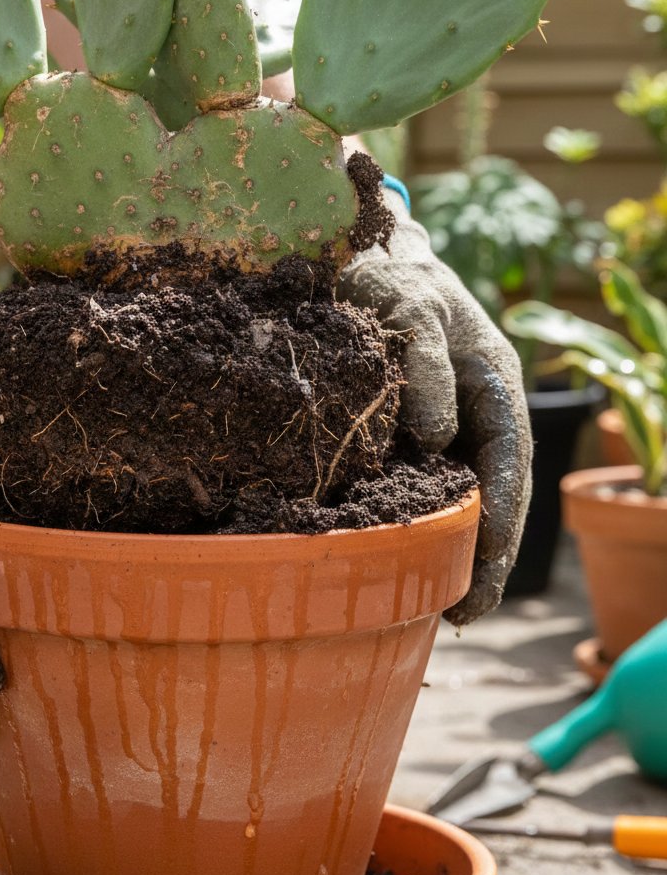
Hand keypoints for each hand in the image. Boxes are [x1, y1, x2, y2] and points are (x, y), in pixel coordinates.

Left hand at [337, 188, 532, 624]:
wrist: (367, 261)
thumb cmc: (395, 281)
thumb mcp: (412, 311)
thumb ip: (425, 368)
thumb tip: (439, 438)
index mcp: (494, 386)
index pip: (507, 465)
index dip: (500, 522)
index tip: (485, 570)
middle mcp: (477, 413)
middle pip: (494, 494)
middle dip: (487, 555)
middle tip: (465, 613)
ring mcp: (449, 422)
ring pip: (463, 495)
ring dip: (459, 548)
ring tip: (445, 605)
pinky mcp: (415, 429)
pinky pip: (428, 482)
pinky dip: (425, 521)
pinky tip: (405, 557)